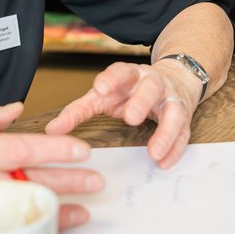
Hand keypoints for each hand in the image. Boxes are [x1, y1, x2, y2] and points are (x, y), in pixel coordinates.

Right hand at [0, 103, 103, 233]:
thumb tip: (15, 110)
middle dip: (63, 183)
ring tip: (80, 211)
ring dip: (49, 210)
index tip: (81, 150)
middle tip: (94, 182)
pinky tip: (41, 225)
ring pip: (11, 209)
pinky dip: (19, 225)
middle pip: (21, 182)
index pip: (14, 148)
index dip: (51, 150)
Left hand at [45, 60, 199, 169]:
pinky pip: (183, 131)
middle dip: (141, 101)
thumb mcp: (103, 96)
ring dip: (165, 131)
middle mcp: (152, 83)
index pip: (120, 71)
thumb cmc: (129, 92)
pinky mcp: (183, 115)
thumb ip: (78, 111)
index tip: (99, 89)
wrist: (173, 80)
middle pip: (151, 86)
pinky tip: (164, 162)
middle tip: (131, 118)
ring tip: (153, 152)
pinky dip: (175, 147)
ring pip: (173, 109)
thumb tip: (51, 131)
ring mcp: (170, 98)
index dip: (110, 78)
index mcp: (130, 75)